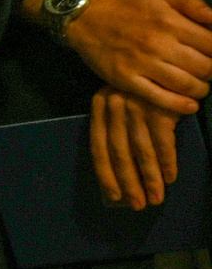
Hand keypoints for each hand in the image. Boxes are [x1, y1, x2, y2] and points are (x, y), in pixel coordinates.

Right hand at [59, 0, 211, 113]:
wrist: (84, 18)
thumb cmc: (128, 9)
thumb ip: (192, 4)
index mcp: (169, 21)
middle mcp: (158, 43)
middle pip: (204, 68)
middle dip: (211, 73)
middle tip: (206, 73)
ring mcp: (142, 63)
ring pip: (187, 85)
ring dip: (200, 90)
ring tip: (197, 87)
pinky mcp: (127, 80)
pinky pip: (161, 98)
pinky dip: (180, 105)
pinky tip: (189, 106)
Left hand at [91, 86, 182, 211]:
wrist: (167, 64)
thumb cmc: (144, 91)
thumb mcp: (122, 105)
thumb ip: (117, 130)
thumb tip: (120, 174)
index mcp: (99, 106)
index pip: (98, 147)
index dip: (106, 174)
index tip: (114, 196)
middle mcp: (113, 106)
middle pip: (118, 152)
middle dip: (128, 182)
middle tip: (138, 204)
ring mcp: (136, 106)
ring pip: (141, 151)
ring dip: (150, 178)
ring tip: (156, 198)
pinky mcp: (158, 107)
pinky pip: (163, 143)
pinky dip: (167, 163)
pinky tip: (170, 178)